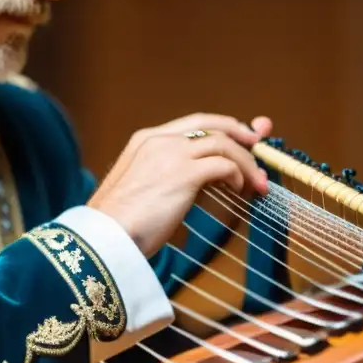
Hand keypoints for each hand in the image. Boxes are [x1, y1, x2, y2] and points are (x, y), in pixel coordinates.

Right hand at [89, 114, 273, 256]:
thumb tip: (202, 183)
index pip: (194, 123)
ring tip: (257, 182)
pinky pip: (224, 165)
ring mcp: (171, 154)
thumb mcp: (141, 190)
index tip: (243, 136)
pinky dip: (238, 175)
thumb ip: (168, 178)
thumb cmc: (119, 225)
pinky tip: (239, 190)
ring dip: (246, 162)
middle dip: (241, 133)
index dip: (223, 127)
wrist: (103, 238)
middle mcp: (158, 140)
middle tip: (259, 146)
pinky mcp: (183, 174)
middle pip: (212, 124)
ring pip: (223, 143)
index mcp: (145, 140)